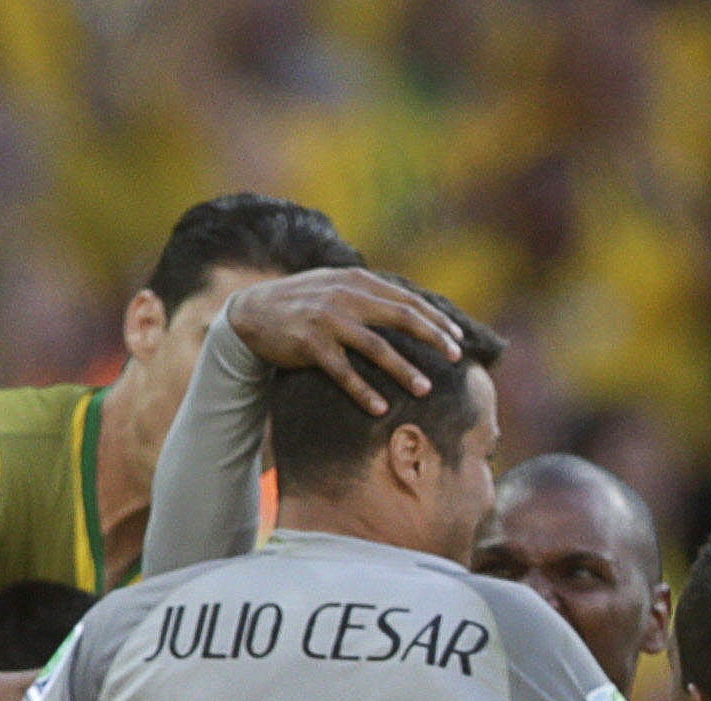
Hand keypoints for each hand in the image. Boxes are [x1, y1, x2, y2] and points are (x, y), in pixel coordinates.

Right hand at [222, 269, 468, 415]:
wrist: (252, 312)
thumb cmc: (303, 303)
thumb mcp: (336, 287)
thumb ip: (368, 295)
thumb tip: (410, 310)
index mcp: (357, 281)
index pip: (407, 299)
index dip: (436, 319)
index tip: (458, 339)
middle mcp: (346, 296)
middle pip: (401, 317)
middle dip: (433, 338)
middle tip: (455, 358)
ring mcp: (328, 319)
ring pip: (377, 347)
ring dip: (404, 369)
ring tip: (426, 389)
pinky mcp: (310, 343)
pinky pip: (343, 372)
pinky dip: (363, 391)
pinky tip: (380, 409)